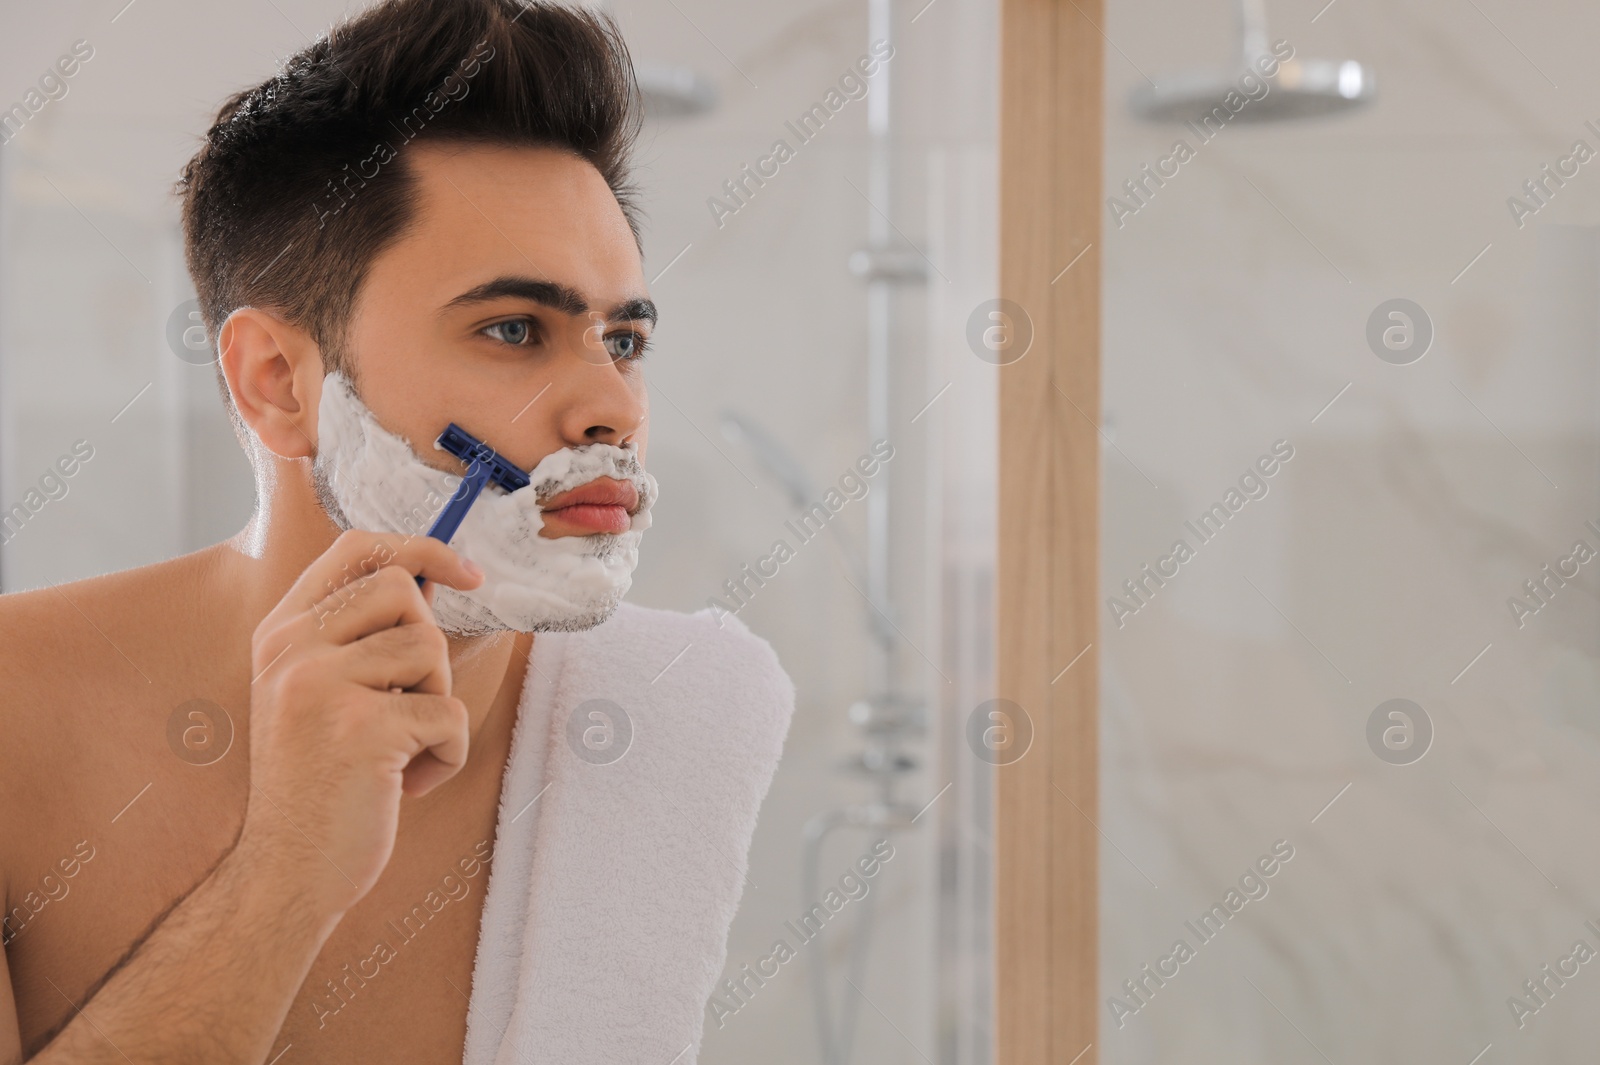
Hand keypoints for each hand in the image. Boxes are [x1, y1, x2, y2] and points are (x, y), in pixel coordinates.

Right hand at [236, 530, 483, 917]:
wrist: (285, 873)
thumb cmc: (318, 785)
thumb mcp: (314, 694)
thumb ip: (355, 638)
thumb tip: (436, 578)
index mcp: (282, 634)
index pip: (357, 549)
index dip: (422, 548)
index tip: (468, 574)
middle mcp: (292, 650)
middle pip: (405, 591)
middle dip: (427, 649)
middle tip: (404, 705)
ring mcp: (322, 687)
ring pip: (431, 651)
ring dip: (435, 706)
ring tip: (398, 750)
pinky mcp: (361, 730)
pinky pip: (447, 717)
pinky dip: (445, 758)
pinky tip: (405, 785)